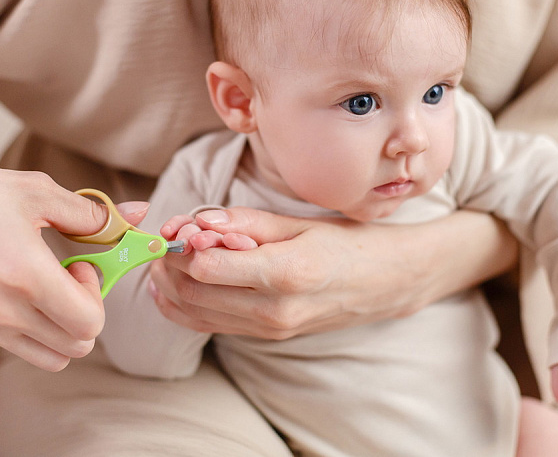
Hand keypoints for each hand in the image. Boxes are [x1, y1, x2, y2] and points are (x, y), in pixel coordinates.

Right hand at [0, 144, 147, 370]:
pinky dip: (25, 327)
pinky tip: (8, 289)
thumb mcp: (37, 194)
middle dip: (84, 314)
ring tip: (41, 287)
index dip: (96, 297)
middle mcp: (2, 311)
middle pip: (76, 347)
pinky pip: (12, 345)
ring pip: (47, 356)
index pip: (89, 324)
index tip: (81, 267)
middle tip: (66, 278)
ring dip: (59, 328)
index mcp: (26, 276)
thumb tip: (137, 214)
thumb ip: (93, 213)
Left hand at [148, 206, 517, 338]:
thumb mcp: (301, 222)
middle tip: (170, 236)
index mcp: (286, 274)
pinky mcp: (267, 337)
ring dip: (172, 285)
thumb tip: (198, 221)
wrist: (389, 283)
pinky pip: (210, 325)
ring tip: (173, 256)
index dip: (183, 244)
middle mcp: (274, 311)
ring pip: (194, 314)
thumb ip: (247, 223)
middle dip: (168, 264)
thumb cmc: (349, 243)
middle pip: (192, 292)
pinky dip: (186, 305)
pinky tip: (180, 284)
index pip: (206, 267)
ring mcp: (270, 330)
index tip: (180, 225)